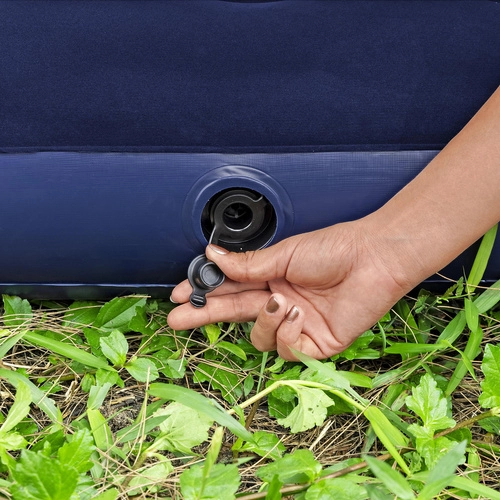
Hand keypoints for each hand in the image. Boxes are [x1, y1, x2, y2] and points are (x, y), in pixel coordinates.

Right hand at [167, 220, 415, 359]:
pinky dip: (288, 332)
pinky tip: (297, 313)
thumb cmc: (335, 249)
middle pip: (234, 314)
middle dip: (203, 315)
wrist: (374, 257)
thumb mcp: (285, 254)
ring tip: (279, 300)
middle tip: (176, 318)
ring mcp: (297, 324)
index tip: (178, 294)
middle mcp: (280, 302)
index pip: (228, 289)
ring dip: (264, 319)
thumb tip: (213, 256)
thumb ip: (247, 264)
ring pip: (260, 337)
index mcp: (271, 278)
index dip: (203, 292)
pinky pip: (289, 349)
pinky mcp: (316, 343)